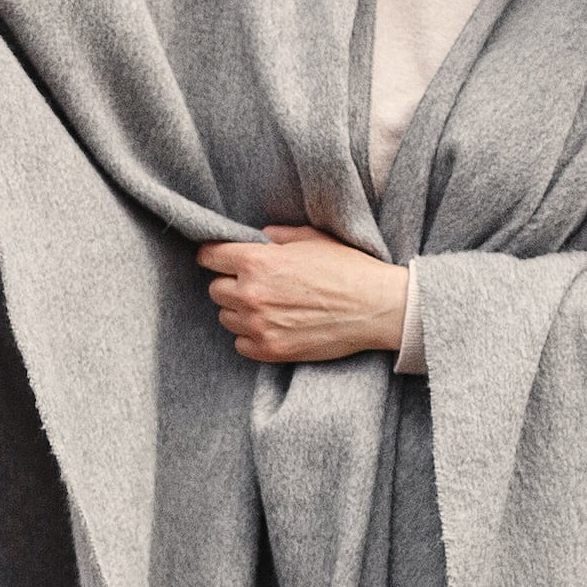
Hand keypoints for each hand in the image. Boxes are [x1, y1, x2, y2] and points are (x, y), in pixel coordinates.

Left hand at [198, 225, 409, 364]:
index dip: (216, 256)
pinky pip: (241, 344)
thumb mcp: (313, 239)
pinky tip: (273, 327)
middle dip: (231, 285)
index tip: (220, 260)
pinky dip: (252, 337)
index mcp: (257, 261)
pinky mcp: (271, 350)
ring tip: (269, 307)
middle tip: (255, 285)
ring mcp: (259, 325)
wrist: (376, 308)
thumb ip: (278, 237)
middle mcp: (251, 294)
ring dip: (241, 312)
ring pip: (227, 318)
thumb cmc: (348, 269)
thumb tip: (260, 237)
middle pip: (216, 290)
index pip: (210, 257)